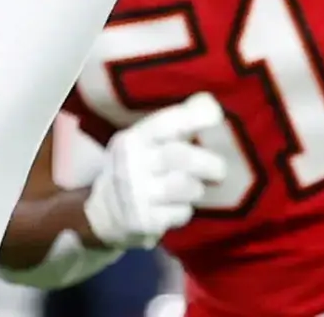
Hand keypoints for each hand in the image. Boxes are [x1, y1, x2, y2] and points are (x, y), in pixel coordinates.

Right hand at [80, 98, 226, 248]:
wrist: (103, 214)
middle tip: (219, 171)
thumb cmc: (135, 171)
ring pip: (184, 186)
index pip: (166, 123)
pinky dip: (184, 211)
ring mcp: (134, 194)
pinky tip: (175, 209)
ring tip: (192, 190)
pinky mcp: (143, 221)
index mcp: (132, 139)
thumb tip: (209, 103)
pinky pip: (180, 213)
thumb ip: (175, 126)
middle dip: (208, 163)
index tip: (216, 114)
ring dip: (196, 189)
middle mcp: (129, 164)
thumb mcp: (143, 144)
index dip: (194, 116)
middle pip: (179, 156)